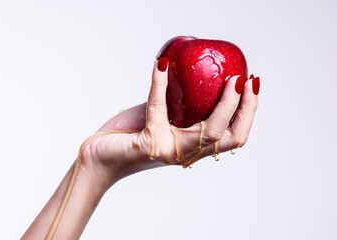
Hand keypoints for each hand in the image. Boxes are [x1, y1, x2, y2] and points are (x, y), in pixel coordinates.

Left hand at [80, 60, 258, 186]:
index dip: (247, 114)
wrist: (99, 156)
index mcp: (192, 147)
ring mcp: (170, 151)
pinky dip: (158, 84)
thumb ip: (176, 104)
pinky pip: (157, 109)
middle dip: (245, 109)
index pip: (231, 137)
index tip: (252, 86)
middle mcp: (185, 153)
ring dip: (224, 103)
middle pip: (229, 138)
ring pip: (208, 132)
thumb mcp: (159, 116)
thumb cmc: (129, 135)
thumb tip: (191, 75)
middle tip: (247, 81)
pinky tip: (160, 64)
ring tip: (231, 79)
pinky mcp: (149, 144)